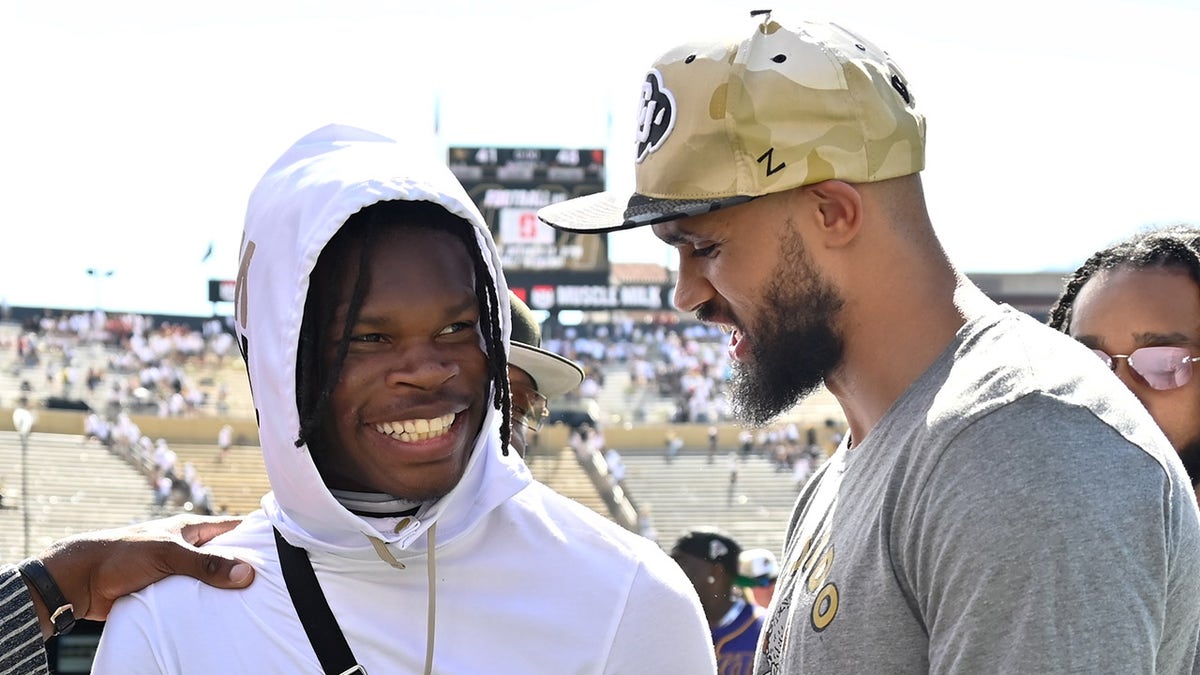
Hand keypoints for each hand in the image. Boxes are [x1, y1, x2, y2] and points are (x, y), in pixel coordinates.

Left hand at [30, 514, 253, 638]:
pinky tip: (223, 619)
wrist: (81, 582)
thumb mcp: (169, 554)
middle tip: (274, 583)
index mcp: (193, 530)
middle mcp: (190, 549)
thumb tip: (246, 574)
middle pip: (228, 557)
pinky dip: (207, 609)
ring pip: (212, 582)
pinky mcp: (168, 595)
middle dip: (246, 569)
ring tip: (254, 605)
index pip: (235, 528)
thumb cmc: (122, 554)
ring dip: (225, 592)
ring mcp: (180, 573)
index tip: (282, 548)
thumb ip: (206, 564)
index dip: (257, 535)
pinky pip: (196, 602)